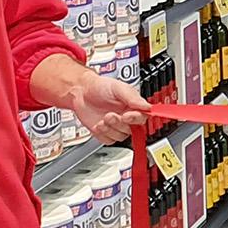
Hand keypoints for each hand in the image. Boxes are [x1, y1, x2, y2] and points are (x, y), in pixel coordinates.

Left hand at [34, 54, 150, 142]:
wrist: (81, 92)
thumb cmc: (99, 87)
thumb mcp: (118, 87)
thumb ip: (133, 97)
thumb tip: (147, 106)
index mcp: (134, 106)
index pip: (143, 117)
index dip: (136, 118)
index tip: (127, 116)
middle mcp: (127, 117)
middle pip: (132, 129)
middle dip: (119, 123)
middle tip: (110, 115)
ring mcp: (116, 126)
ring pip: (120, 136)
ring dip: (110, 129)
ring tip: (103, 119)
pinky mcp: (105, 133)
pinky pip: (109, 140)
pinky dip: (103, 134)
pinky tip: (98, 125)